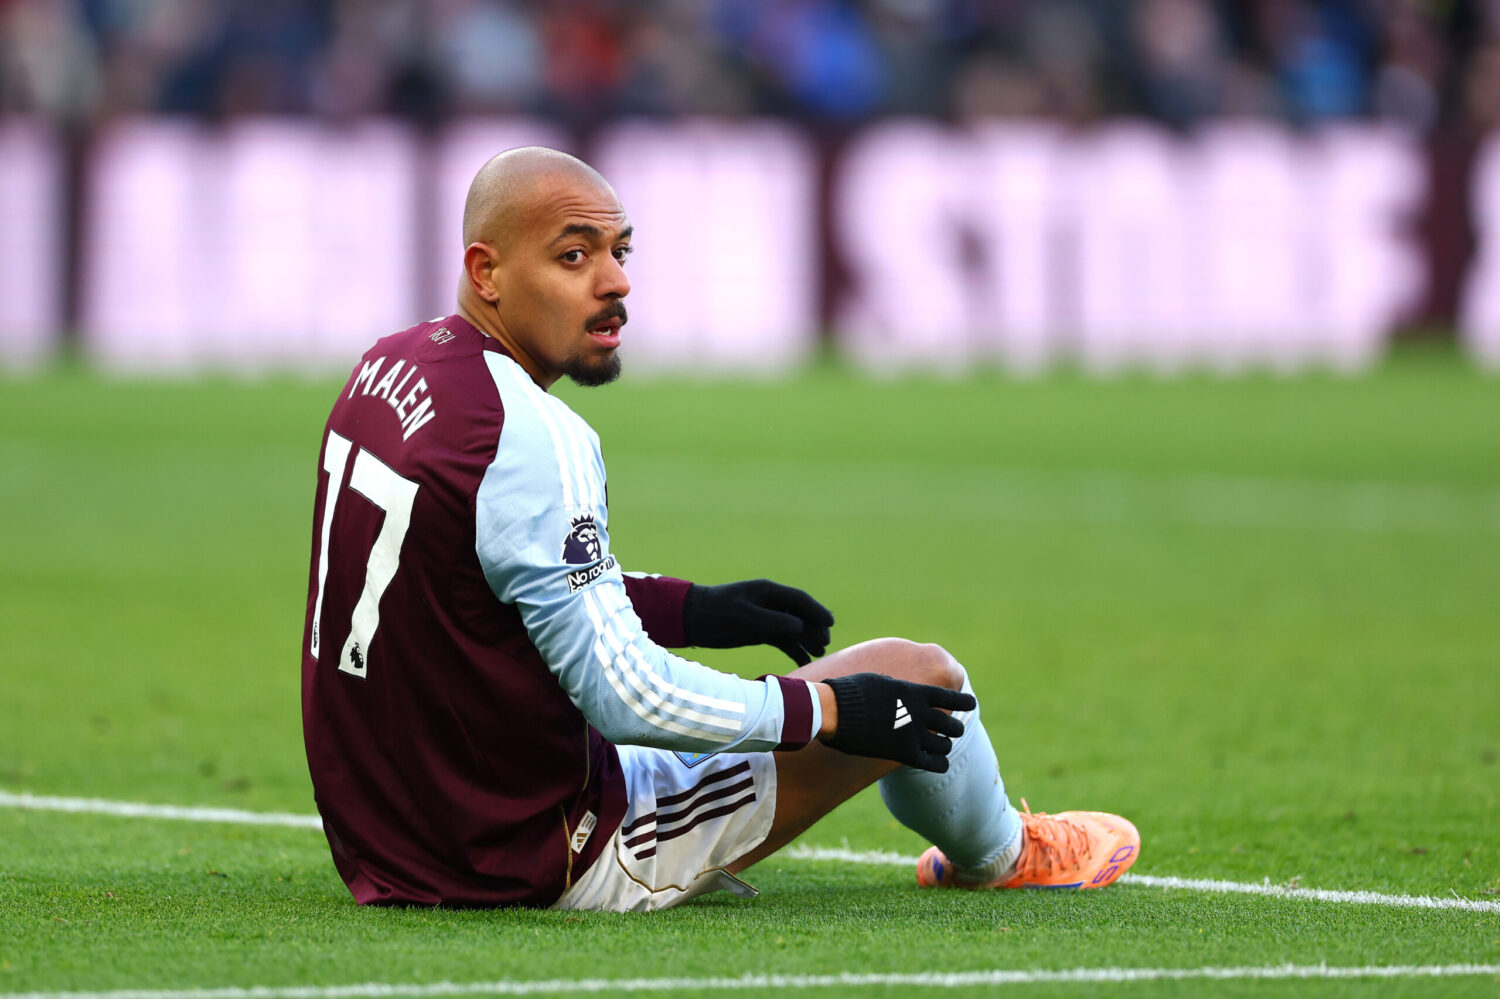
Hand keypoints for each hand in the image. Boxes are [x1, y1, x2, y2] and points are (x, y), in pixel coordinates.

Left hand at [683, 579, 833, 665]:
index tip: (830, 624)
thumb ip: (773, 621)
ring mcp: (765, 617)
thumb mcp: (744, 617)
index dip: (817, 611)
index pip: (799, 600)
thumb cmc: (716, 613)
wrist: (690, 619)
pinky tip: (804, 659)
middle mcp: (770, 603)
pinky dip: (793, 648)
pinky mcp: (758, 631)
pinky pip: (781, 639)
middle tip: (826, 644)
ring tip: (819, 653)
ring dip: (806, 640)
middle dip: (815, 628)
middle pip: (800, 614)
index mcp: (767, 592)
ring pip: (793, 629)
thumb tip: (800, 626)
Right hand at [820, 673, 973, 772]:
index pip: (950, 696)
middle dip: (953, 728)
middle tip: (950, 730)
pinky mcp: (904, 753)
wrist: (834, 710)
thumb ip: (897, 688)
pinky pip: (933, 763)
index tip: (971, 703)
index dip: (964, 701)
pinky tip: (938, 764)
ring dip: (944, 746)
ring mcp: (914, 734)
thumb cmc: (850, 692)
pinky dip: (939, 764)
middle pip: (952, 724)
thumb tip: (900, 690)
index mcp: (915, 692)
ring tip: (940, 747)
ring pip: (945, 745)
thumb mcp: (879, 681)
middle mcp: (920, 713)